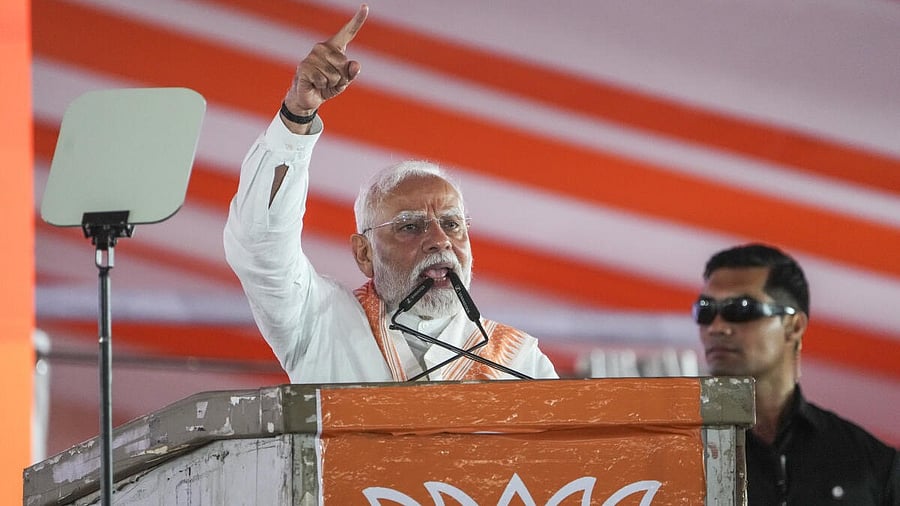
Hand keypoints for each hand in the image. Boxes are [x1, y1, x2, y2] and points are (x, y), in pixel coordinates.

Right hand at [283, 4, 367, 118]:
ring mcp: (312, 56)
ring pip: (334, 75)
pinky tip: (314, 84)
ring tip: (321, 82)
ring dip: (331, 84)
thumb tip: (355, 64)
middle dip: (341, 78)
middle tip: (329, 80)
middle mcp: (322, 48)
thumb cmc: (328, 85)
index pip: (348, 32)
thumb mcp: (344, 81)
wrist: (309, 97)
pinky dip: (322, 87)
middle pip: (344, 64)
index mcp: (335, 48)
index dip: (357, 20)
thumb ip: (351, 73)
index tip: (365, 7)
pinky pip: (323, 80)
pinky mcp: (304, 66)